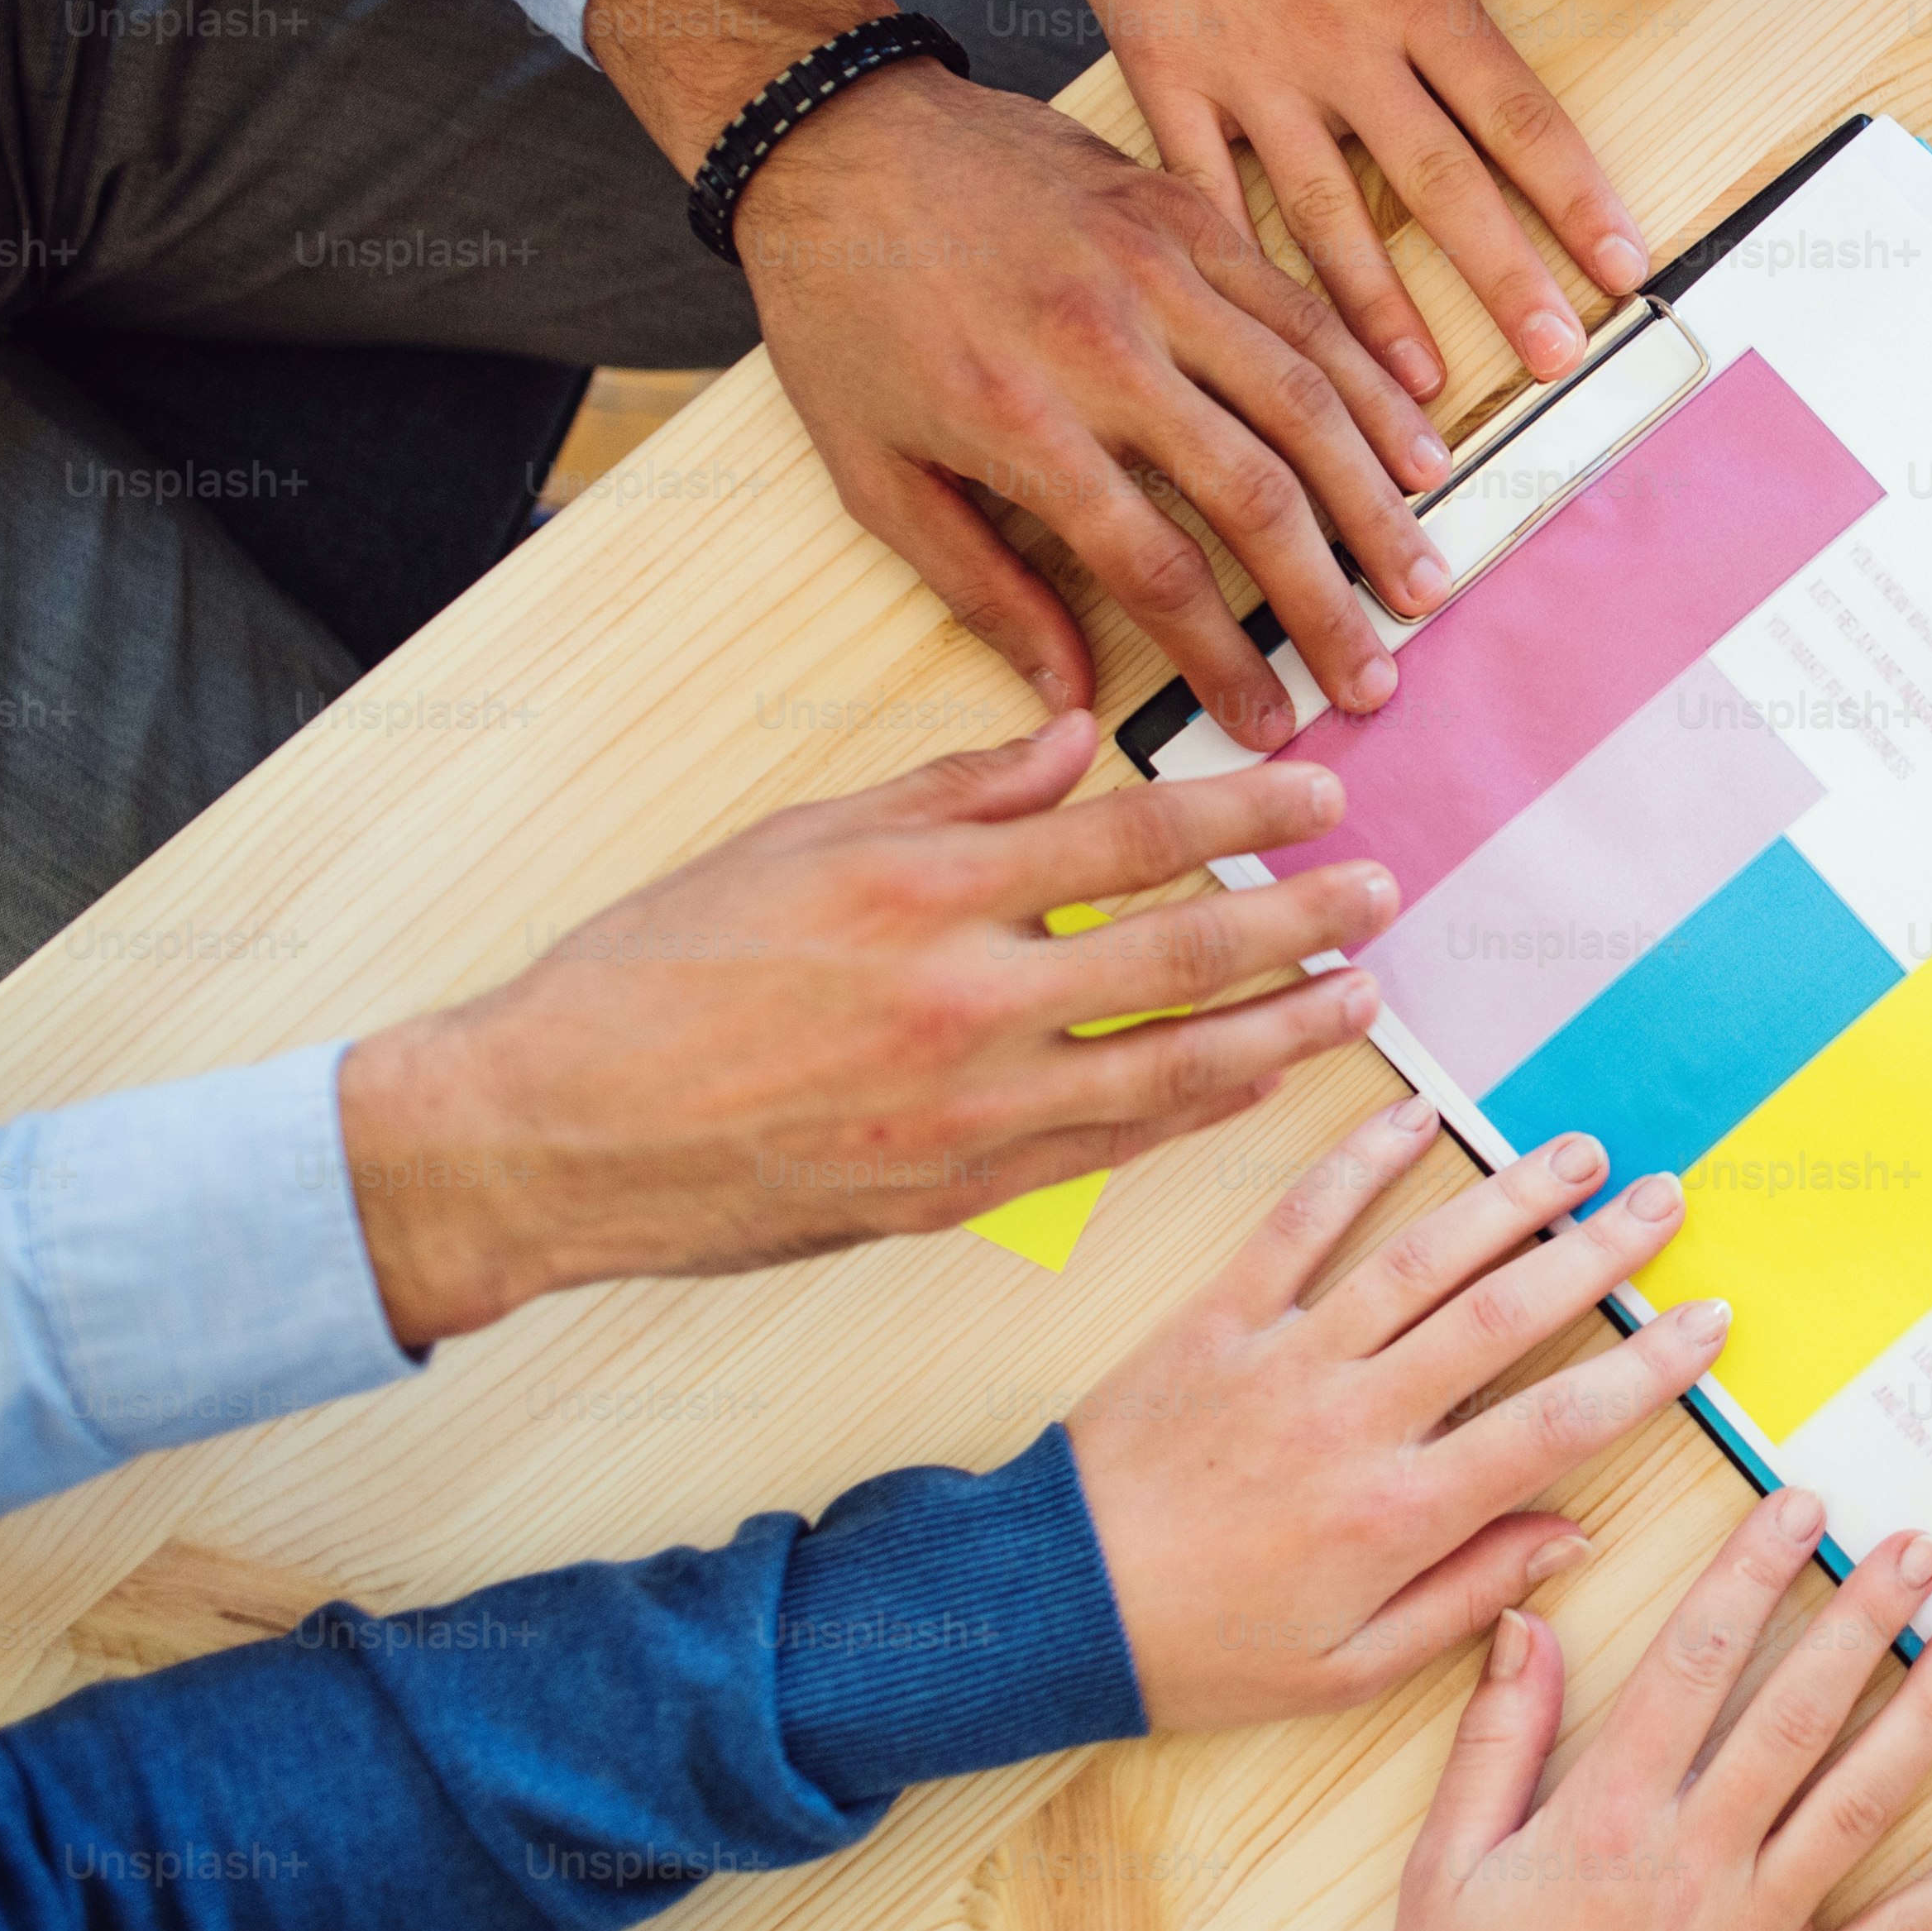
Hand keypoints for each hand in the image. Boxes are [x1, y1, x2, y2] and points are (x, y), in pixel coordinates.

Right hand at [338, 714, 1385, 1345]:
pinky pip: (1110, 1147)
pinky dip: (1194, 1113)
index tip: (1325, 787)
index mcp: (918, 891)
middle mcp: (958, 1000)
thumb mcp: (790, 841)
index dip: (1241, 808)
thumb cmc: (649, 975)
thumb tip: (1070, 735)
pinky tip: (1252, 1085)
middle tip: (1385, 893)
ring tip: (1361, 998)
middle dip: (1300, 920)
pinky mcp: (953, 1195)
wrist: (546, 1135)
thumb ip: (946, 793)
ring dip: (1281, 1030)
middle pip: (1178, 951)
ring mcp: (963, 1111)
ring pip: (1171, 1066)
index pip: (1125, 836)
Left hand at [749, 59, 1458, 749]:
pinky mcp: (1190, 211)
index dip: (1224, 657)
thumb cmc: (846, 312)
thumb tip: (1072, 695)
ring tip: (1421, 579)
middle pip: (1255, 492)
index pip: (1155, 565)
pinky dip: (1371, 380)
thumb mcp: (873, 473)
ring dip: (1376, 500)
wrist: (840, 138)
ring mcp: (1158, 267)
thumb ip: (982, 589)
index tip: (1267, 720)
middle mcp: (1104, 342)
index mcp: (1019, 418)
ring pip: (1305, 396)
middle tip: (1377, 674)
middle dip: (1328, 600)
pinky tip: (1416, 442)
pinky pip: (1304, 305)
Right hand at [1029, 0, 1656, 400]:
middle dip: (1504, 279)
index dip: (1576, 199)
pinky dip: (1238, 269)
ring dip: (1376, 313)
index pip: (1517, 115)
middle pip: (1440, 186)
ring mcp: (1248, 70)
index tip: (1626, 269)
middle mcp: (1338, 44)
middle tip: (1557, 361)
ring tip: (1416, 399)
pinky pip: (1205, 192)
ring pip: (1326, 215)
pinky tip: (1266, 343)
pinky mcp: (1166, 77)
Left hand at [1069, 1099, 1730, 1728]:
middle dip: (1595, 1253)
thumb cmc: (1203, 1650)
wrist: (1049, 1608)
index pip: (1553, 1425)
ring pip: (1417, 1258)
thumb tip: (1571, 1539)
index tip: (1705, 1322)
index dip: (1643, 1369)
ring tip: (1575, 1153)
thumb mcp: (1348, 1668)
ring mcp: (1285, 1357)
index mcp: (1396, 1514)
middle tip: (1665, 1199)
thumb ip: (1468, 1598)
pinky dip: (1356, 1164)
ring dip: (1505, 1198)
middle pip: (1501, 1317)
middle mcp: (1352, 1420)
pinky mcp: (1219, 1318)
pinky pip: (1297, 1225)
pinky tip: (1414, 1117)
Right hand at [1383, 1489, 1931, 1930]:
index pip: (1692, 1661)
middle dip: (1863, 1622)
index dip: (1752, 1573)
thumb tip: (1528, 1621)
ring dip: (1927, 1720)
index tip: (1804, 1509)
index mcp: (1605, 1818)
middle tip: (1923, 1548)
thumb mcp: (1441, 1870)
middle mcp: (1692, 1864)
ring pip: (1857, 1807)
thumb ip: (1495, 1740)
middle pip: (1794, 1716)